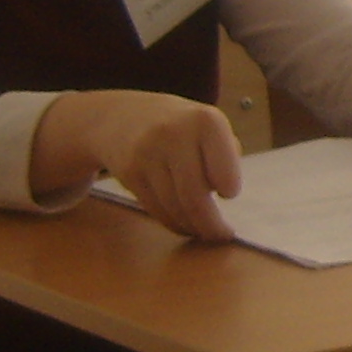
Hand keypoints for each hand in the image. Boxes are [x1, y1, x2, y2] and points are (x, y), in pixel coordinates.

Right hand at [37, 89, 242, 240]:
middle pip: (195, 196)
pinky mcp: (129, 173)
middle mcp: (174, 135)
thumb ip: (227, 153)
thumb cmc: (182, 125)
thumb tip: (228, 191)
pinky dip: (174, 223)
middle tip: (222, 235)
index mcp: (206, 121)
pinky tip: (185, 223)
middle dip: (211, 225)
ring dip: (193, 227)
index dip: (229, 190)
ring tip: (205, 231)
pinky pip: (156, 209)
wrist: (122, 115)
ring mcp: (147, 154)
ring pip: (174, 207)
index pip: (223, 170)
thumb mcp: (210, 124)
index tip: (230, 195)